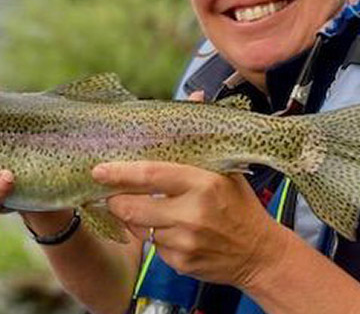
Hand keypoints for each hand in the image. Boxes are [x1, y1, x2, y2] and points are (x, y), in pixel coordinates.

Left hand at [90, 90, 286, 287]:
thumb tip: (195, 96)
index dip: (119, 173)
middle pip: (132, 206)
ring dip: (134, 218)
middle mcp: (193, 213)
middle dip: (115, 199)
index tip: (99, 170)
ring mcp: (186, 240)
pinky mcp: (181, 262)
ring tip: (146, 208)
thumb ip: (201, 137)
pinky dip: (153, 236)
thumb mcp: (226, 168)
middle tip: (111, 192)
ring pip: (138, 227)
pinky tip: (170, 230)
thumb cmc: (239, 205)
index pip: (150, 174)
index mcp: (203, 182)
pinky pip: (152, 246)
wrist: (260, 253)